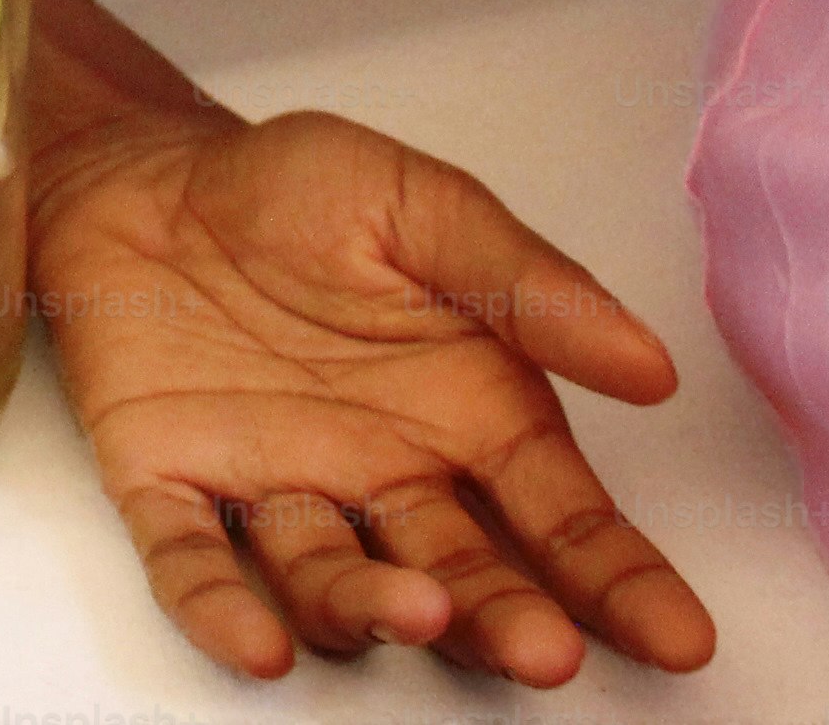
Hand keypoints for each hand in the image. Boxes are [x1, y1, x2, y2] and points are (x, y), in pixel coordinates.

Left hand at [27, 101, 714, 684]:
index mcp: (462, 407)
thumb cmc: (295, 190)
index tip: (681, 634)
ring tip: (422, 609)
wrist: (148, 175)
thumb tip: (649, 364)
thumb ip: (528, 286)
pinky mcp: (173, 490)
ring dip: (377, 609)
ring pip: (338, 582)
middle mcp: (383, 473)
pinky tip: (260, 645)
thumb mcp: (424, 206)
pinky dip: (224, 610)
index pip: (557, 514)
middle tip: (548, 653)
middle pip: (462, 574)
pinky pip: (198, 566)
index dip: (618, 577)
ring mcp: (279, 491)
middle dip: (507, 620)